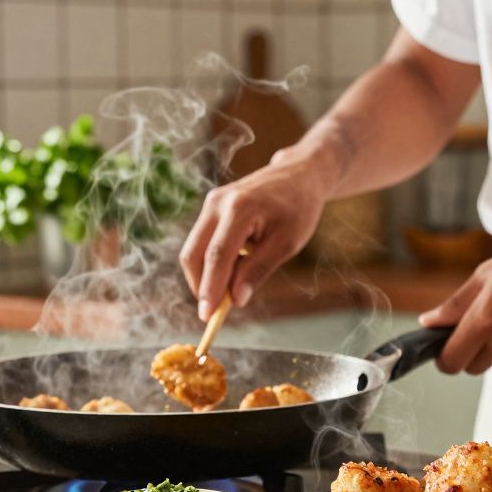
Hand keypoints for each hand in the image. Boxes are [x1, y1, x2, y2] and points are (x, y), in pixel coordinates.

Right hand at [181, 150, 334, 319]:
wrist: (299, 176)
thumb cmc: (298, 209)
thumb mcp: (287, 244)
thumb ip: (259, 270)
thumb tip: (235, 300)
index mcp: (239, 209)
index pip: (217, 256)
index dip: (210, 288)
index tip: (207, 315)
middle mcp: (217, 204)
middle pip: (194, 254)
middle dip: (200, 286)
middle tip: (214, 310)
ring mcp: (211, 203)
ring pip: (193, 249)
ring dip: (204, 275)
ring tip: (228, 290)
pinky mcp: (210, 207)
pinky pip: (200, 241)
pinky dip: (209, 263)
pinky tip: (230, 272)